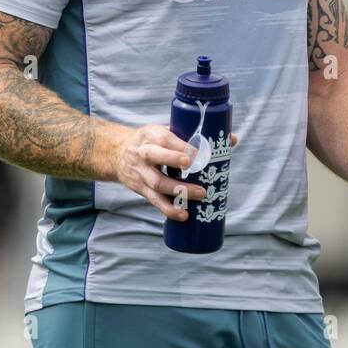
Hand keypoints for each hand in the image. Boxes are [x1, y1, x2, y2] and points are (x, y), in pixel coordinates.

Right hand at [108, 124, 237, 219]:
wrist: (117, 154)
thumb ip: (194, 136)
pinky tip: (183, 215)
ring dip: (178, 191)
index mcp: (151, 135)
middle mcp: (143, 153)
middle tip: (196, 167)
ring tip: (201, 195)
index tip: (199, 152)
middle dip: (174, 161)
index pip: (165, 138)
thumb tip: (231, 139)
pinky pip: (154, 200)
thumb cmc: (152, 142)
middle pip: (156, 157)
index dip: (181, 146)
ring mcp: (140, 173)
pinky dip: (168, 209)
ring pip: (156, 183)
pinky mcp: (139, 189)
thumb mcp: (166, 132)